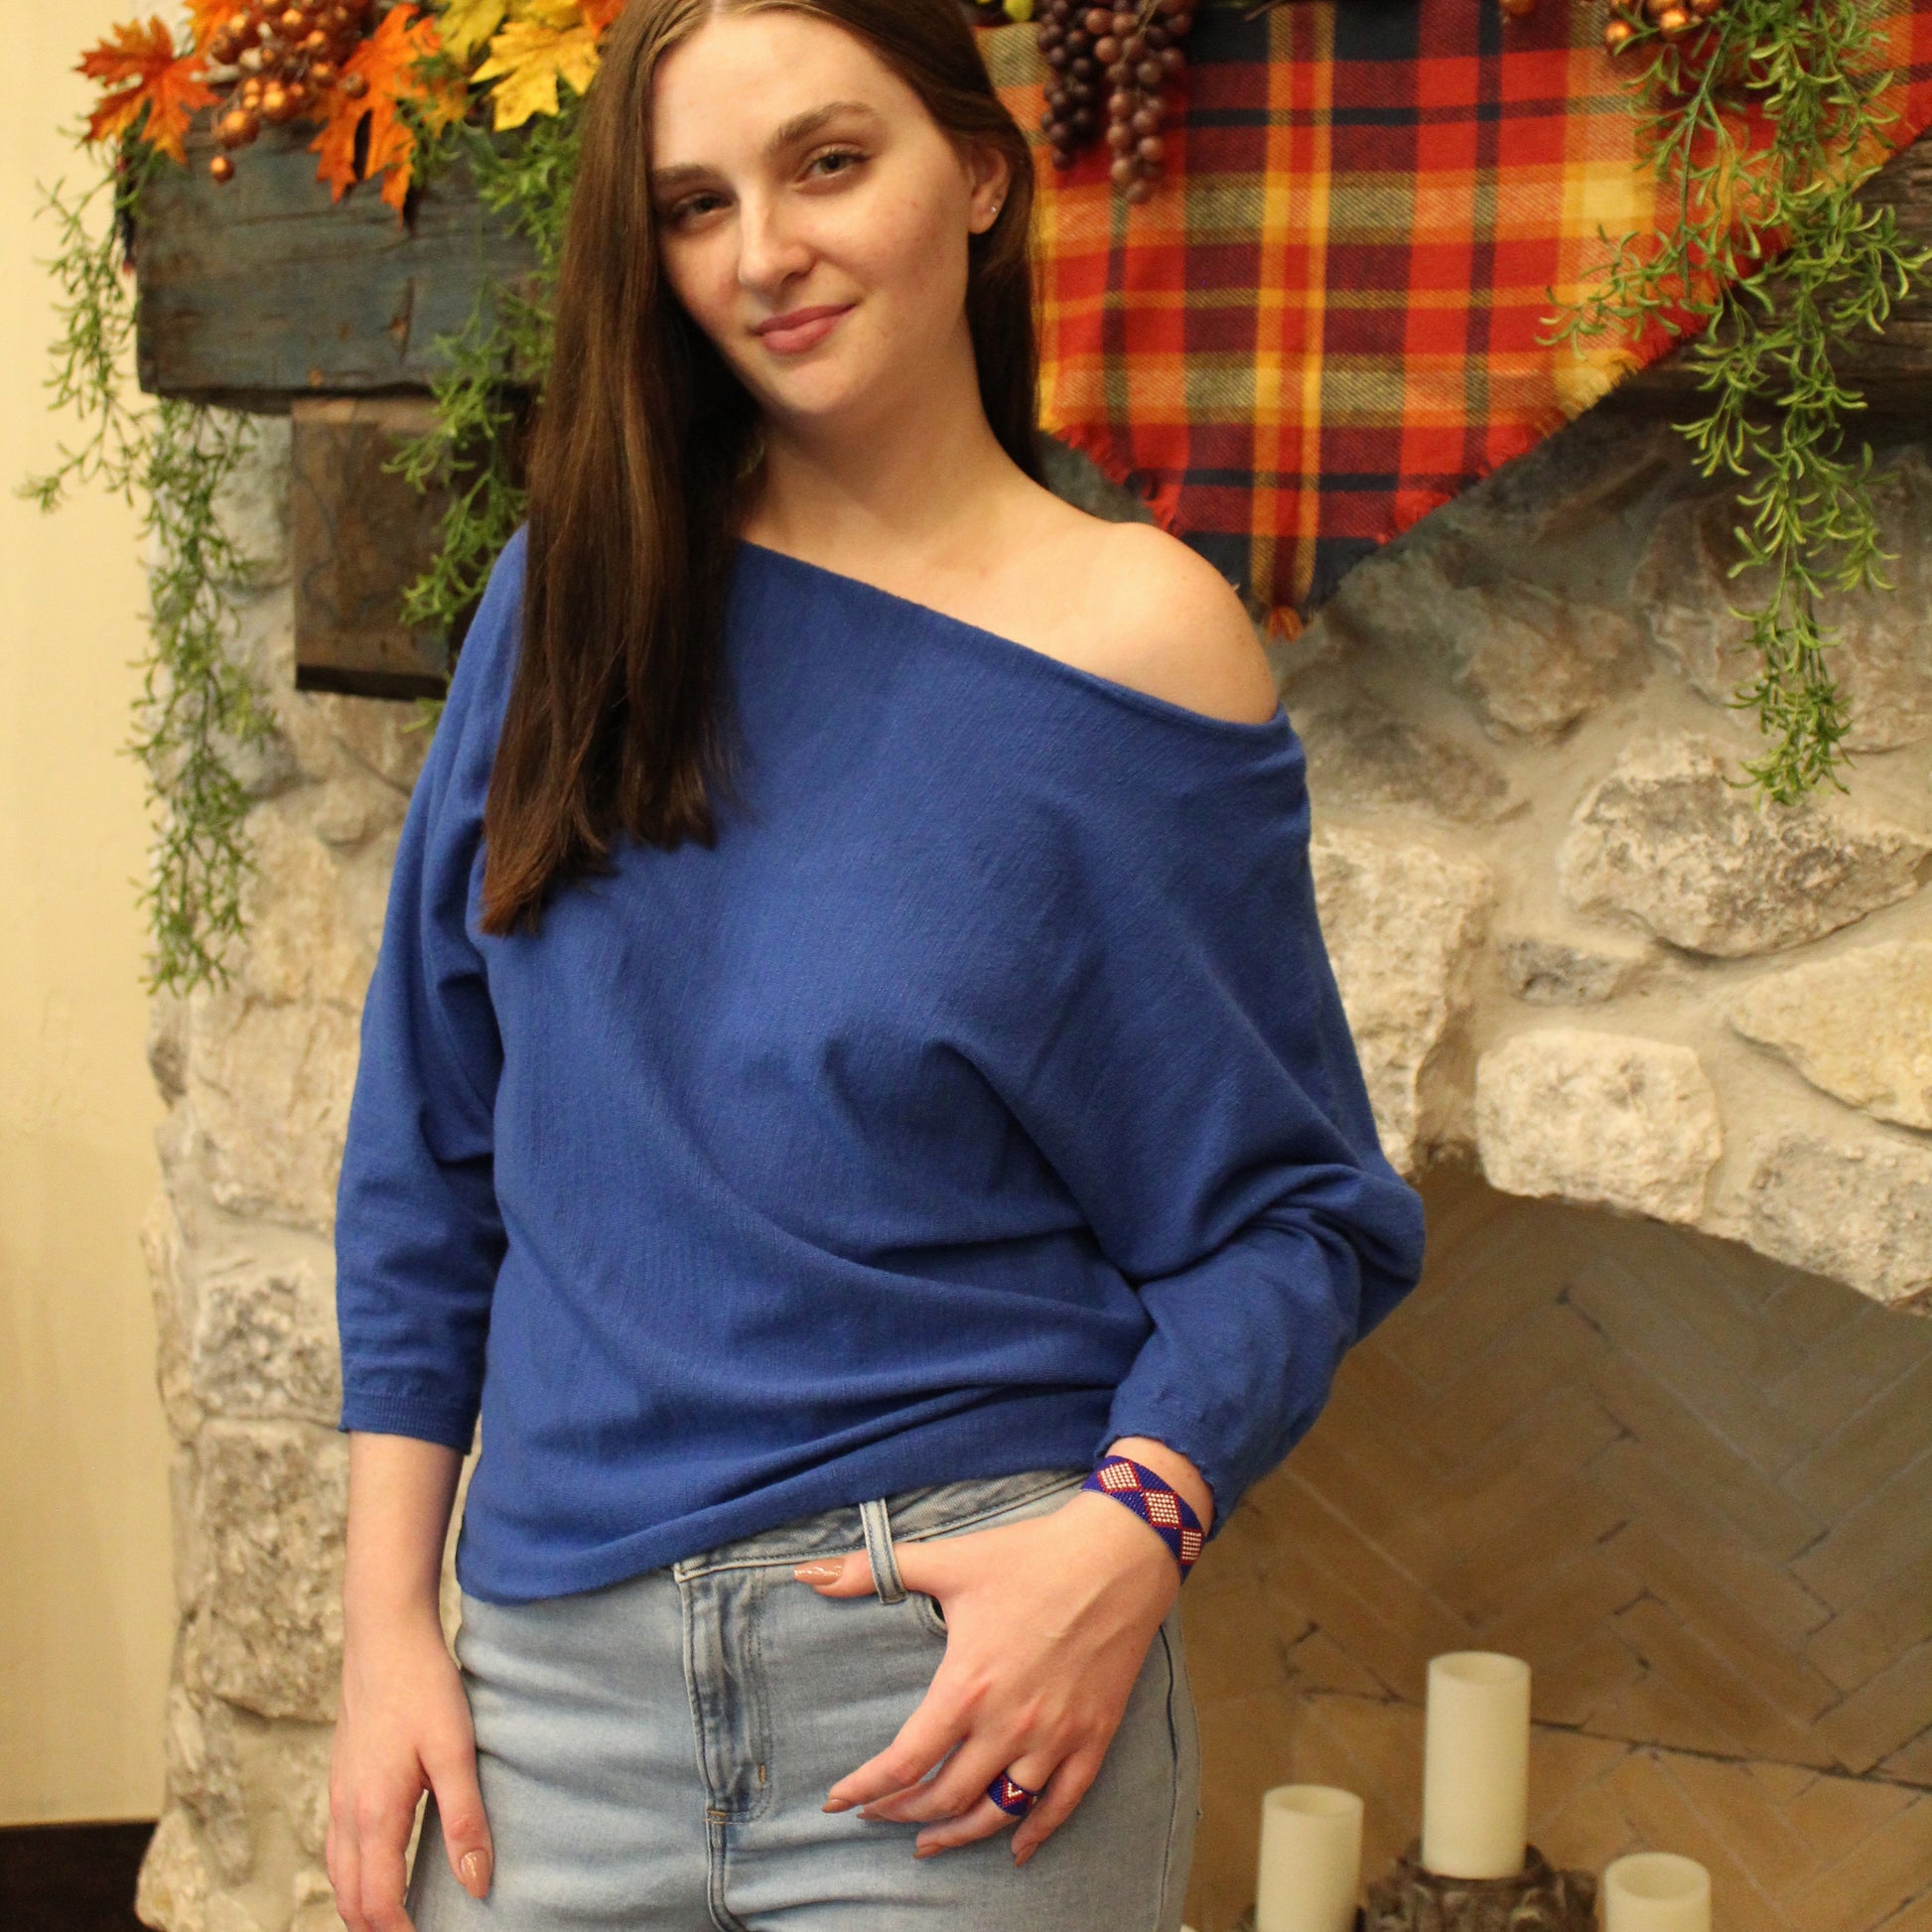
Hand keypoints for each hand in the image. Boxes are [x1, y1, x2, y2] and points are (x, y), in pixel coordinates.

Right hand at [326, 1610, 492, 1931]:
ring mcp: (339, 1793)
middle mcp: (346, 1812)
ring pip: (338, 1874)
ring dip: (361, 1904)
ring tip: (396, 1918)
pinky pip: (338, 1845)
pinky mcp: (343, 1776)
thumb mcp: (455, 1751)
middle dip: (375, 1928)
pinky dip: (353, 1873)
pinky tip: (379, 1864)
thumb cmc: (422, 1687)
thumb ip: (465, 1820)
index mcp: (374, 1815)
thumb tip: (477, 1883)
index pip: (377, 1902)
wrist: (384, 1635)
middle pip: (349, 1899)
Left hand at [793, 1489, 1179, 1862]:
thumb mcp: (949, 1560)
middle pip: (946, 1796)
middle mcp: (1010, 1724)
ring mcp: (1056, 1736)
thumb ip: (873, 1570)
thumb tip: (807, 1574)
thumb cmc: (1030, 1554)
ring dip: (959, 1834)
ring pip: (999, 1810)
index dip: (864, 1788)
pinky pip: (1063, 1803)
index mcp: (968, 1687)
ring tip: (928, 1841)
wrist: (1118, 1552)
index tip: (836, 1801)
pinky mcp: (1094, 1735)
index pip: (903, 1762)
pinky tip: (1016, 1849)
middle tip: (877, 1814)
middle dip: (903, 1812)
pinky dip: (1036, 1833)